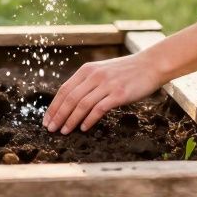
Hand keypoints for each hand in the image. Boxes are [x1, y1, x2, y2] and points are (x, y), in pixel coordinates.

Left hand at [43, 52, 164, 133]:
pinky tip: (83, 128)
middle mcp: (94, 76)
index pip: (64, 90)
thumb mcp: (102, 71)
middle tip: (51, 129)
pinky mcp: (118, 94)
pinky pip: (98, 108)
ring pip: (81, 104)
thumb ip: (88, 83)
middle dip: (58, 115)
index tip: (47, 119)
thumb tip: (71, 102)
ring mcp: (106, 84)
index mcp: (87, 70)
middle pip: (70, 98)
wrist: (150, 65)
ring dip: (70, 120)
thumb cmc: (126, 71)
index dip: (53, 106)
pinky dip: (89, 119)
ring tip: (64, 131)